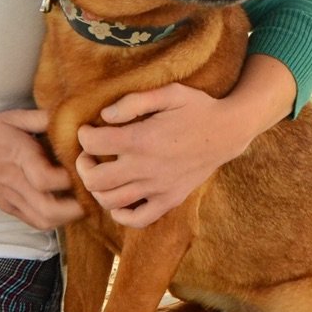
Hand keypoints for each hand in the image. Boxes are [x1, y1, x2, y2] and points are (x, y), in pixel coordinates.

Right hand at [0, 109, 83, 230]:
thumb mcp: (15, 117)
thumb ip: (44, 118)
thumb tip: (71, 116)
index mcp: (19, 158)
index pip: (47, 179)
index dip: (70, 178)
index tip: (84, 167)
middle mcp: (16, 184)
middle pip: (49, 211)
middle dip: (77, 207)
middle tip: (92, 193)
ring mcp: (12, 200)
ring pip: (44, 222)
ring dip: (67, 217)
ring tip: (81, 202)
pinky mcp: (10, 208)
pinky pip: (35, 222)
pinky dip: (54, 220)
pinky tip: (64, 207)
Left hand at [75, 84, 252, 228]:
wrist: (228, 132)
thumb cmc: (197, 108)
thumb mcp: (168, 93)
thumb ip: (133, 102)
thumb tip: (104, 116)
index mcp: (142, 140)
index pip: (93, 144)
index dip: (84, 135)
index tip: (88, 130)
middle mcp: (147, 168)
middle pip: (95, 179)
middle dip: (84, 166)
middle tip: (88, 155)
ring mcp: (158, 188)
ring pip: (110, 201)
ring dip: (97, 189)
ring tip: (102, 174)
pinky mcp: (170, 200)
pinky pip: (138, 219)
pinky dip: (121, 214)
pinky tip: (119, 199)